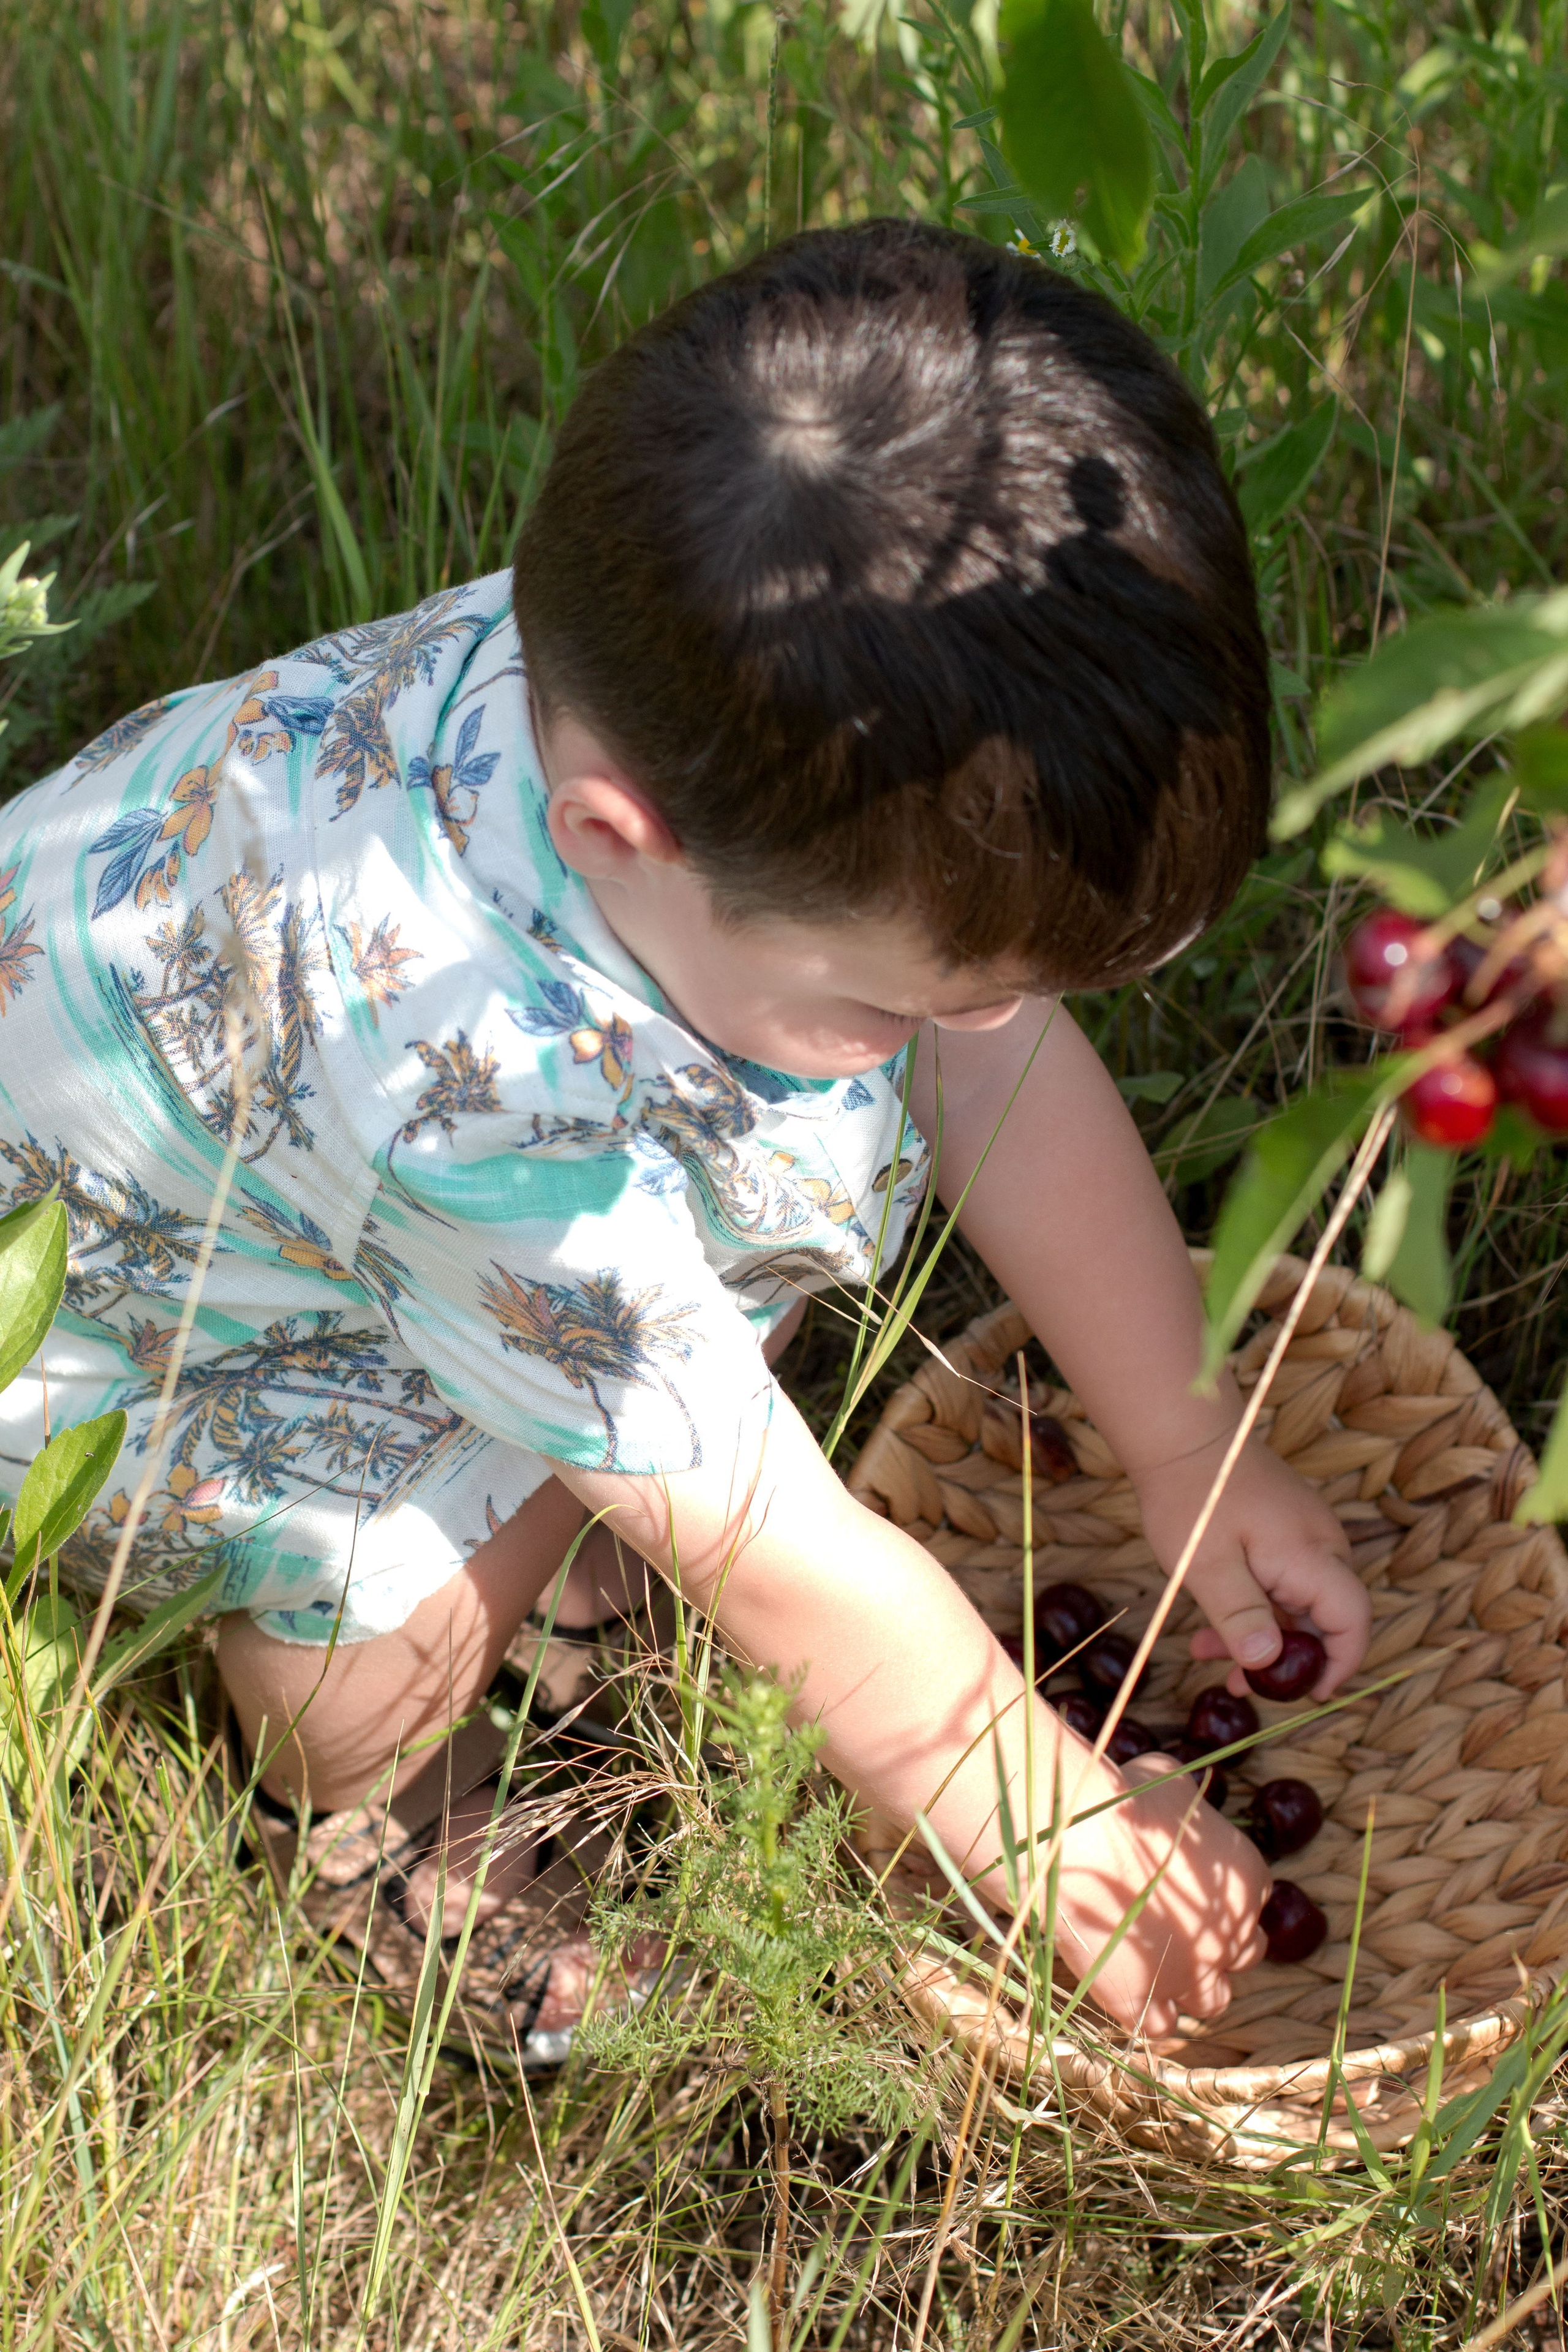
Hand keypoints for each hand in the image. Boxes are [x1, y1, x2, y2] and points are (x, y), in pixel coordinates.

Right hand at [1055, 1744, 1271, 2035]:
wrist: (1078, 1846)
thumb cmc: (1125, 1803)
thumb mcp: (1167, 1780)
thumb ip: (1185, 1799)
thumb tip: (1176, 1797)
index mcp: (1248, 1880)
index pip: (1255, 1899)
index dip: (1227, 1897)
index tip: (1195, 1887)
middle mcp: (1232, 1936)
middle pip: (1246, 1953)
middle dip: (1221, 1943)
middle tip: (1183, 1927)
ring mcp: (1190, 1976)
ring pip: (1214, 2000)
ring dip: (1196, 1985)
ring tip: (1162, 1966)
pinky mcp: (1146, 2004)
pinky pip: (1161, 2026)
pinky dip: (1151, 2013)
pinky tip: (1130, 1990)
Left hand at [1132, 1432, 1369, 1699]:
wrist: (1181, 1434)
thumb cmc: (1193, 1496)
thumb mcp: (1208, 1566)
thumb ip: (1241, 1616)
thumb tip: (1268, 1663)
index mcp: (1312, 1556)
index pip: (1352, 1622)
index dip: (1339, 1665)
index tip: (1309, 1694)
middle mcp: (1320, 1545)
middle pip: (1322, 1618)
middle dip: (1283, 1658)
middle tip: (1235, 1684)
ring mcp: (1303, 1534)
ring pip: (1294, 1602)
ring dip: (1257, 1633)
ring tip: (1203, 1652)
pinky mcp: (1283, 1528)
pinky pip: (1280, 1579)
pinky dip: (1251, 1605)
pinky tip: (1208, 1622)